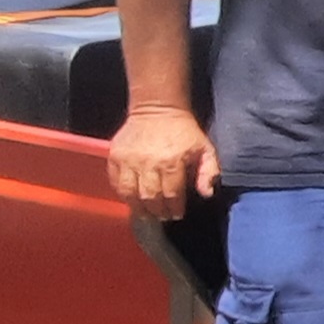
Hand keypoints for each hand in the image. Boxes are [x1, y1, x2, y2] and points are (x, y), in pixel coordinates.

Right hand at [109, 106, 220, 220]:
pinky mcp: (115, 156)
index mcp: (171, 162)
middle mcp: (147, 163)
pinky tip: (132, 198)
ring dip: (138, 207)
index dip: (174, 209)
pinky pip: (116, 182)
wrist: (157, 107)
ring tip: (146, 212)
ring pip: (130, 194)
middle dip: (157, 211)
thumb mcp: (205, 148)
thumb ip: (209, 172)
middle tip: (162, 216)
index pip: (171, 195)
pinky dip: (123, 194)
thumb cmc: (184, 131)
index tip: (176, 214)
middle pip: (149, 198)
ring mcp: (128, 160)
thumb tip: (206, 194)